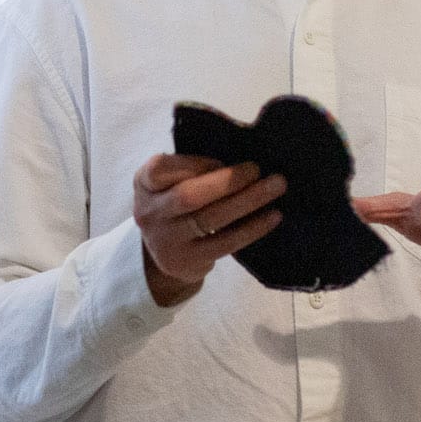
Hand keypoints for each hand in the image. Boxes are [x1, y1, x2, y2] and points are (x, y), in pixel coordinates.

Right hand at [134, 153, 285, 306]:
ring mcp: (167, 241)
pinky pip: (225, 243)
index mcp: (145, 183)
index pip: (160, 169)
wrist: (165, 252)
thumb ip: (192, 168)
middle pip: (188, 196)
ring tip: (276, 186)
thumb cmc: (176, 203)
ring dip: (248, 201)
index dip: (193, 163)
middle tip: (257, 169)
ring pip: (210, 219)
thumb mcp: (172, 181)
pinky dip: (252, 228)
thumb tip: (240, 159)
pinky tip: (273, 216)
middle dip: (227, 181)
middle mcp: (149, 212)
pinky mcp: (188, 262)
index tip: (220, 160)